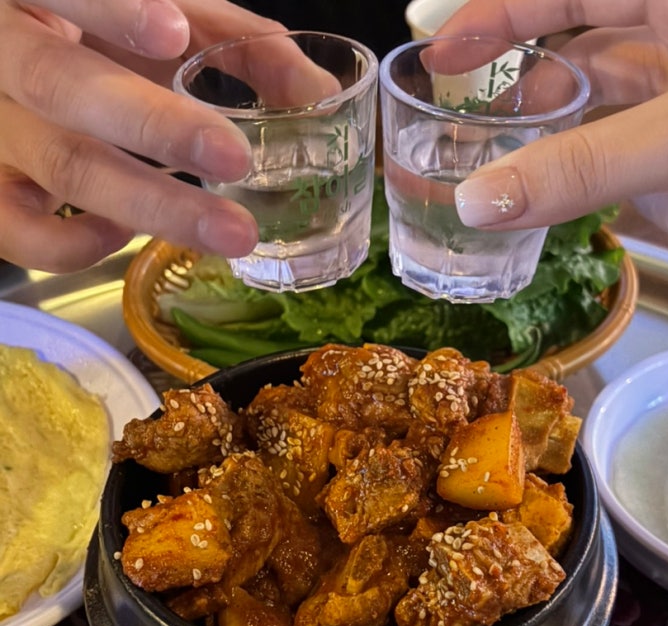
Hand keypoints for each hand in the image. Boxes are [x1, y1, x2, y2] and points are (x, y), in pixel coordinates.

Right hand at [0, 0, 323, 271]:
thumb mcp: (166, 18)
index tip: (174, 31)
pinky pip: (22, 234)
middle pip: (60, 87)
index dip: (110, 10)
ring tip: (230, 230)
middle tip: (236, 159)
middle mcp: (3, 60)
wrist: (17, 68)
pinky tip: (122, 232)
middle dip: (153, 125)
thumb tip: (319, 93)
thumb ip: (237, 45)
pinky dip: (79, 245)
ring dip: (152, 203)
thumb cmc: (100, 39)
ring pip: (62, 168)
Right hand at [441, 0, 667, 261]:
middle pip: (585, 48)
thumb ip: (586, 164)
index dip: (504, 16)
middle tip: (466, 124)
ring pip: (607, 108)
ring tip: (492, 166)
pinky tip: (543, 202)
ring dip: (550, 137)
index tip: (445, 58)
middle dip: (523, 82)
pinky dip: (584, 183)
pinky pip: (628, 165)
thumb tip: (478, 201)